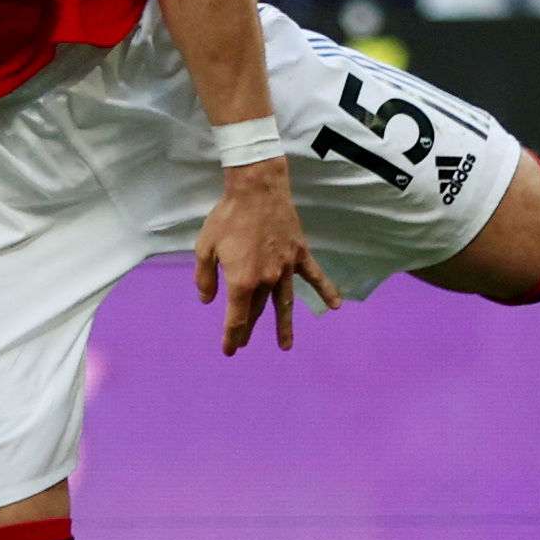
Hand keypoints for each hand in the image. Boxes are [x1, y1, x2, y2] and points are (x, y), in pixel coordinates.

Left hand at [195, 157, 337, 352]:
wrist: (256, 189)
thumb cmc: (228, 217)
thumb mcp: (205, 247)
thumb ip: (204, 278)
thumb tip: (207, 300)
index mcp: (242, 280)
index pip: (237, 316)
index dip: (231, 335)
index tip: (229, 350)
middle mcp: (267, 280)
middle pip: (258, 311)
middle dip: (248, 329)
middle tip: (244, 344)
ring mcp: (286, 268)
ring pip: (286, 303)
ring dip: (285, 326)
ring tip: (286, 346)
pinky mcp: (299, 254)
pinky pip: (314, 276)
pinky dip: (326, 290)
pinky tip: (335, 306)